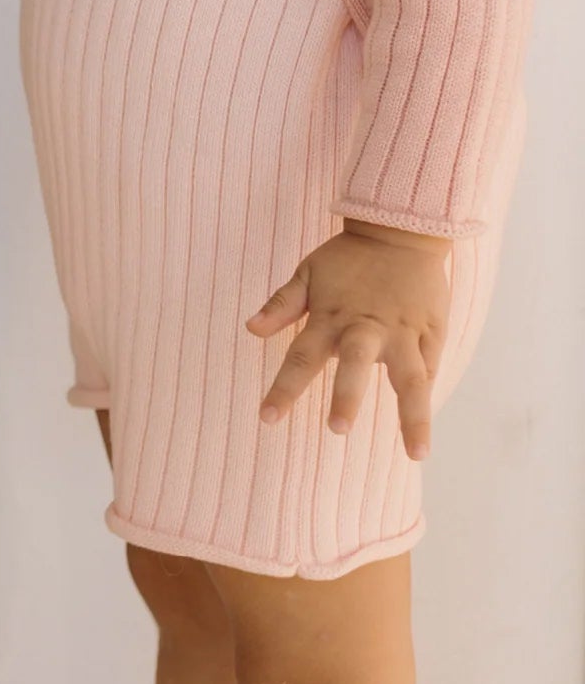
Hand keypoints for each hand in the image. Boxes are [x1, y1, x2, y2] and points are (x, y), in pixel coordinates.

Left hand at [248, 220, 450, 460]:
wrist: (401, 231)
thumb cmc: (348, 259)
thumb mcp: (308, 273)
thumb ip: (282, 304)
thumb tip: (251, 328)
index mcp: (329, 319)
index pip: (299, 358)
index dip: (283, 389)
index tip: (268, 418)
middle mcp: (366, 329)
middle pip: (356, 367)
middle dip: (347, 397)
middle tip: (337, 428)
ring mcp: (403, 332)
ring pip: (411, 378)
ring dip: (413, 416)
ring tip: (417, 453)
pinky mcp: (432, 332)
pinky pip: (431, 367)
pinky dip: (428, 396)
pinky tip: (426, 430)